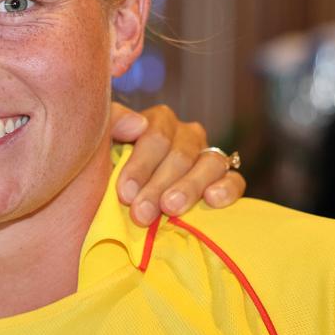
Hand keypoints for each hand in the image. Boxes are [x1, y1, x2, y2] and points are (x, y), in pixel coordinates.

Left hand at [108, 103, 246, 224]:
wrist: (111, 201)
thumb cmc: (106, 170)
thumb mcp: (100, 144)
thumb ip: (111, 124)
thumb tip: (138, 124)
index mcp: (157, 122)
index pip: (156, 135)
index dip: (140, 165)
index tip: (125, 193)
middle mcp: (186, 135)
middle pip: (181, 154)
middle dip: (158, 185)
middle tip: (141, 213)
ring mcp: (207, 156)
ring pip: (210, 164)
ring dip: (189, 188)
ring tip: (171, 208)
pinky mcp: (225, 180)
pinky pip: (235, 180)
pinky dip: (227, 188)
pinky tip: (212, 200)